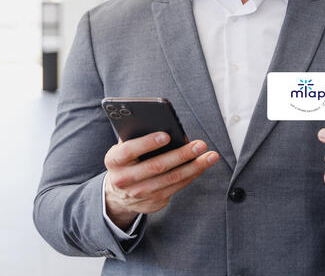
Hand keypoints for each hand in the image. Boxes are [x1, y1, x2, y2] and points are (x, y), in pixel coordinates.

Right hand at [104, 132, 219, 229]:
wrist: (117, 195)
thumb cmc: (125, 162)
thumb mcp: (122, 149)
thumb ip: (135, 136)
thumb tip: (161, 122)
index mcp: (114, 161)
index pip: (129, 151)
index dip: (147, 143)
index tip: (166, 135)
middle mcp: (124, 180)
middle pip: (156, 166)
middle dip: (181, 155)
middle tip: (200, 144)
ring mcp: (139, 194)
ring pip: (171, 179)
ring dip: (194, 167)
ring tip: (210, 156)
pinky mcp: (153, 202)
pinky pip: (176, 187)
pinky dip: (191, 175)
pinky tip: (202, 165)